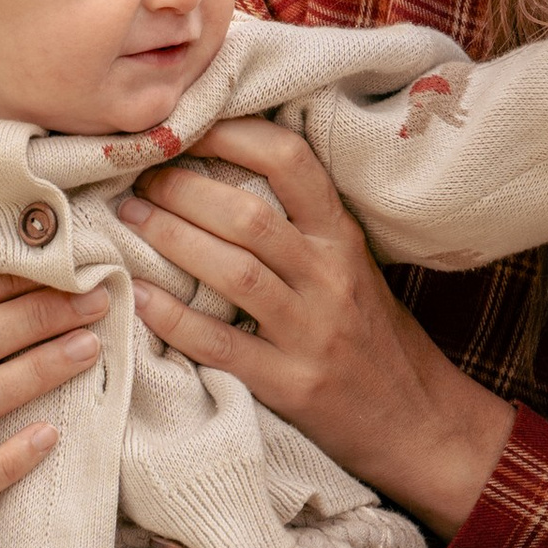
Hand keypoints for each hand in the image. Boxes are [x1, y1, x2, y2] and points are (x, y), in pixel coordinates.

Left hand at [119, 125, 516, 543]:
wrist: (417, 422)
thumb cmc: (374, 337)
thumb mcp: (353, 267)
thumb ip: (303, 226)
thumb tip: (222, 171)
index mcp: (343, 239)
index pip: (291, 163)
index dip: (234, 134)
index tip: (187, 125)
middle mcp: (331, 278)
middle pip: (249, 216)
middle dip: (184, 189)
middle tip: (143, 178)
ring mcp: (312, 333)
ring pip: (234, 272)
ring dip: (172, 239)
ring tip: (131, 218)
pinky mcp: (292, 384)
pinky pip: (222, 345)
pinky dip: (174, 319)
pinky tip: (140, 298)